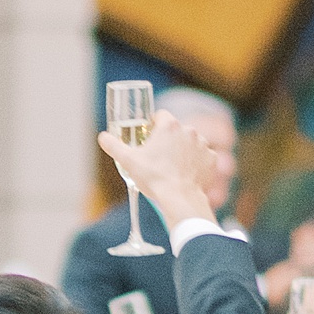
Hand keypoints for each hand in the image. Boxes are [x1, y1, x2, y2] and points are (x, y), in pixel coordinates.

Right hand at [97, 111, 212, 230]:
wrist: (179, 198)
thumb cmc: (154, 177)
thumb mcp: (128, 160)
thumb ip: (113, 145)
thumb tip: (102, 137)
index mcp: (169, 126)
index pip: (160, 115)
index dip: (153, 125)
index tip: (149, 137)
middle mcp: (189, 130)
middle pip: (176, 129)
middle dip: (168, 139)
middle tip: (158, 156)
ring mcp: (203, 144)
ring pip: (190, 142)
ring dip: (183, 150)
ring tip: (172, 167)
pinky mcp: (212, 159)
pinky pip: (202, 157)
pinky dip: (195, 163)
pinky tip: (186, 174)